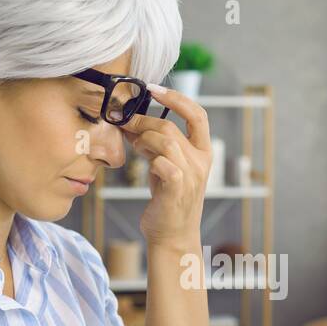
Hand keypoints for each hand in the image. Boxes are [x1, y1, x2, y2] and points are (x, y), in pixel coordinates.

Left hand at [120, 84, 210, 250]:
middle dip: (143, 121)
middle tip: (123, 122)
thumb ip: (156, 145)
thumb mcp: (166, 167)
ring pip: (166, 142)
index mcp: (203, 153)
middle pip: (171, 127)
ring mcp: (191, 177)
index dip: (177, 98)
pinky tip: (142, 162)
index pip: (198, 115)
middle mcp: (201, 162)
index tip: (154, 88)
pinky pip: (162, 164)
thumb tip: (132, 122)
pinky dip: (149, 159)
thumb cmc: (167, 201)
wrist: (173, 237)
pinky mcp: (177, 190)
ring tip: (132, 144)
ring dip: (143, 139)